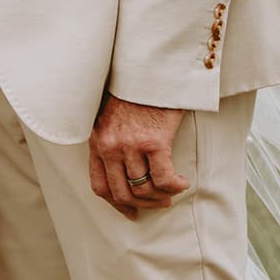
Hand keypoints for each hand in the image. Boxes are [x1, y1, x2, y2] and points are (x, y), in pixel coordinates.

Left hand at [89, 95, 189, 218]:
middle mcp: (110, 146)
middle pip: (121, 193)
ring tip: (172, 192)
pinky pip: (163, 178)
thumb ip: (111, 139)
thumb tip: (124, 167)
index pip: (100, 185)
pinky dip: (174, 186)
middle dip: (142, 205)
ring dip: (160, 197)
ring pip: (144, 189)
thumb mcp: (111, 115)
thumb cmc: (135, 90)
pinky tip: (182, 182)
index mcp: (97, 141)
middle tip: (158, 203)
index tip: (131, 211)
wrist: (150, 68)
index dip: (117, 204)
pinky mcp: (153, 141)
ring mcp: (130, 145)